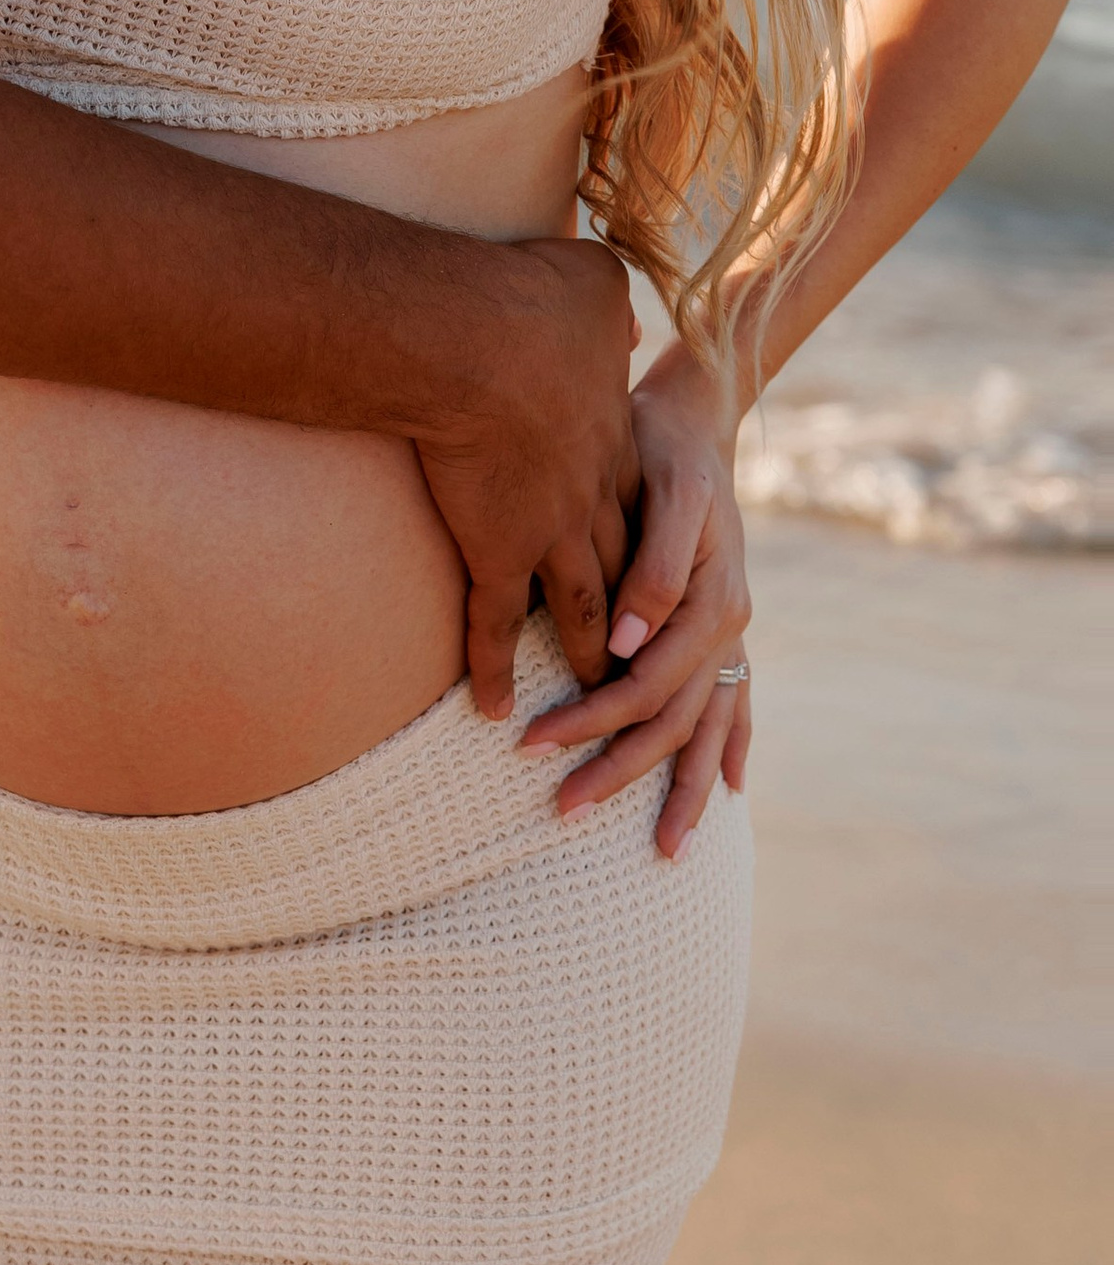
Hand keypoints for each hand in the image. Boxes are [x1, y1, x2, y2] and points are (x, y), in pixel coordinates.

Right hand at [409, 236, 640, 721]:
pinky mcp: (497, 551)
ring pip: (581, 612)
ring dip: (586, 658)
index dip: (645, 542)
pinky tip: (491, 701)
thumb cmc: (526, 303)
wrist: (474, 341)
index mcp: (619, 444)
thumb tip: (615, 308)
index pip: (642, 509)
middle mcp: (596, 498)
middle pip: (627, 573)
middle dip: (637, 618)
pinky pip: (495, 625)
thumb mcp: (591, 286)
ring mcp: (550, 533)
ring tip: (589, 694)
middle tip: (640, 653)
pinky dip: (493, 667)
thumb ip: (607, 306)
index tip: (645, 566)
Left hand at [518, 336, 751, 857]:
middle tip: (558, 813)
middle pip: (673, 723)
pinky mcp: (722, 622)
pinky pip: (736, 700)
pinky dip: (733, 745)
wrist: (692, 414)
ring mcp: (732, 630)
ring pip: (708, 727)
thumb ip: (653, 569)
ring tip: (665, 850)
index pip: (645, 687)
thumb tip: (623, 646)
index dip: (590, 720)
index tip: (529, 744)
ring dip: (684, 788)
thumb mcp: (667, 493)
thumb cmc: (666, 449)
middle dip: (618, 771)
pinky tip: (733, 785)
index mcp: (712, 602)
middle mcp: (729, 626)